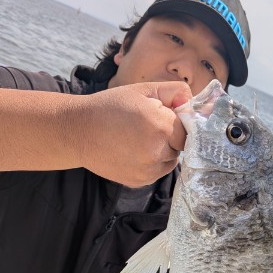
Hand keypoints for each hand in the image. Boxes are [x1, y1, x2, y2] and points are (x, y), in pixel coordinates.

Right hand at [71, 81, 191, 186]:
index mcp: (161, 126)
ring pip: (171, 161)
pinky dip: (152, 163)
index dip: (177, 121)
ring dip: (163, 151)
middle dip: (170, 136)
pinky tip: (134, 151)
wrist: (79, 131)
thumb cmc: (111, 107)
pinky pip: (157, 172)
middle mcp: (157, 151)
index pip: (188, 128)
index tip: (163, 117)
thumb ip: (174, 92)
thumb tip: (193, 102)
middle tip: (147, 126)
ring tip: (139, 139)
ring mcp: (148, 170)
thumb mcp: (143, 90)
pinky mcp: (140, 181)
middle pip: (180, 146)